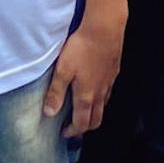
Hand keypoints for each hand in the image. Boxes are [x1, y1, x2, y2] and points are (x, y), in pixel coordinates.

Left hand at [42, 19, 122, 139]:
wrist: (104, 29)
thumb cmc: (81, 48)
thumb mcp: (62, 70)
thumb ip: (56, 92)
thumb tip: (49, 112)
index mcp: (86, 96)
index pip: (82, 123)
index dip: (73, 131)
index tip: (64, 132)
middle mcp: (100, 94)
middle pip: (96, 120)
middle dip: (85, 127)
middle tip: (73, 126)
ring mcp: (109, 84)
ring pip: (103, 107)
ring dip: (93, 114)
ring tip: (82, 111)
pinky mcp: (114, 72)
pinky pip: (108, 93)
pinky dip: (101, 99)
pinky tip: (94, 90)